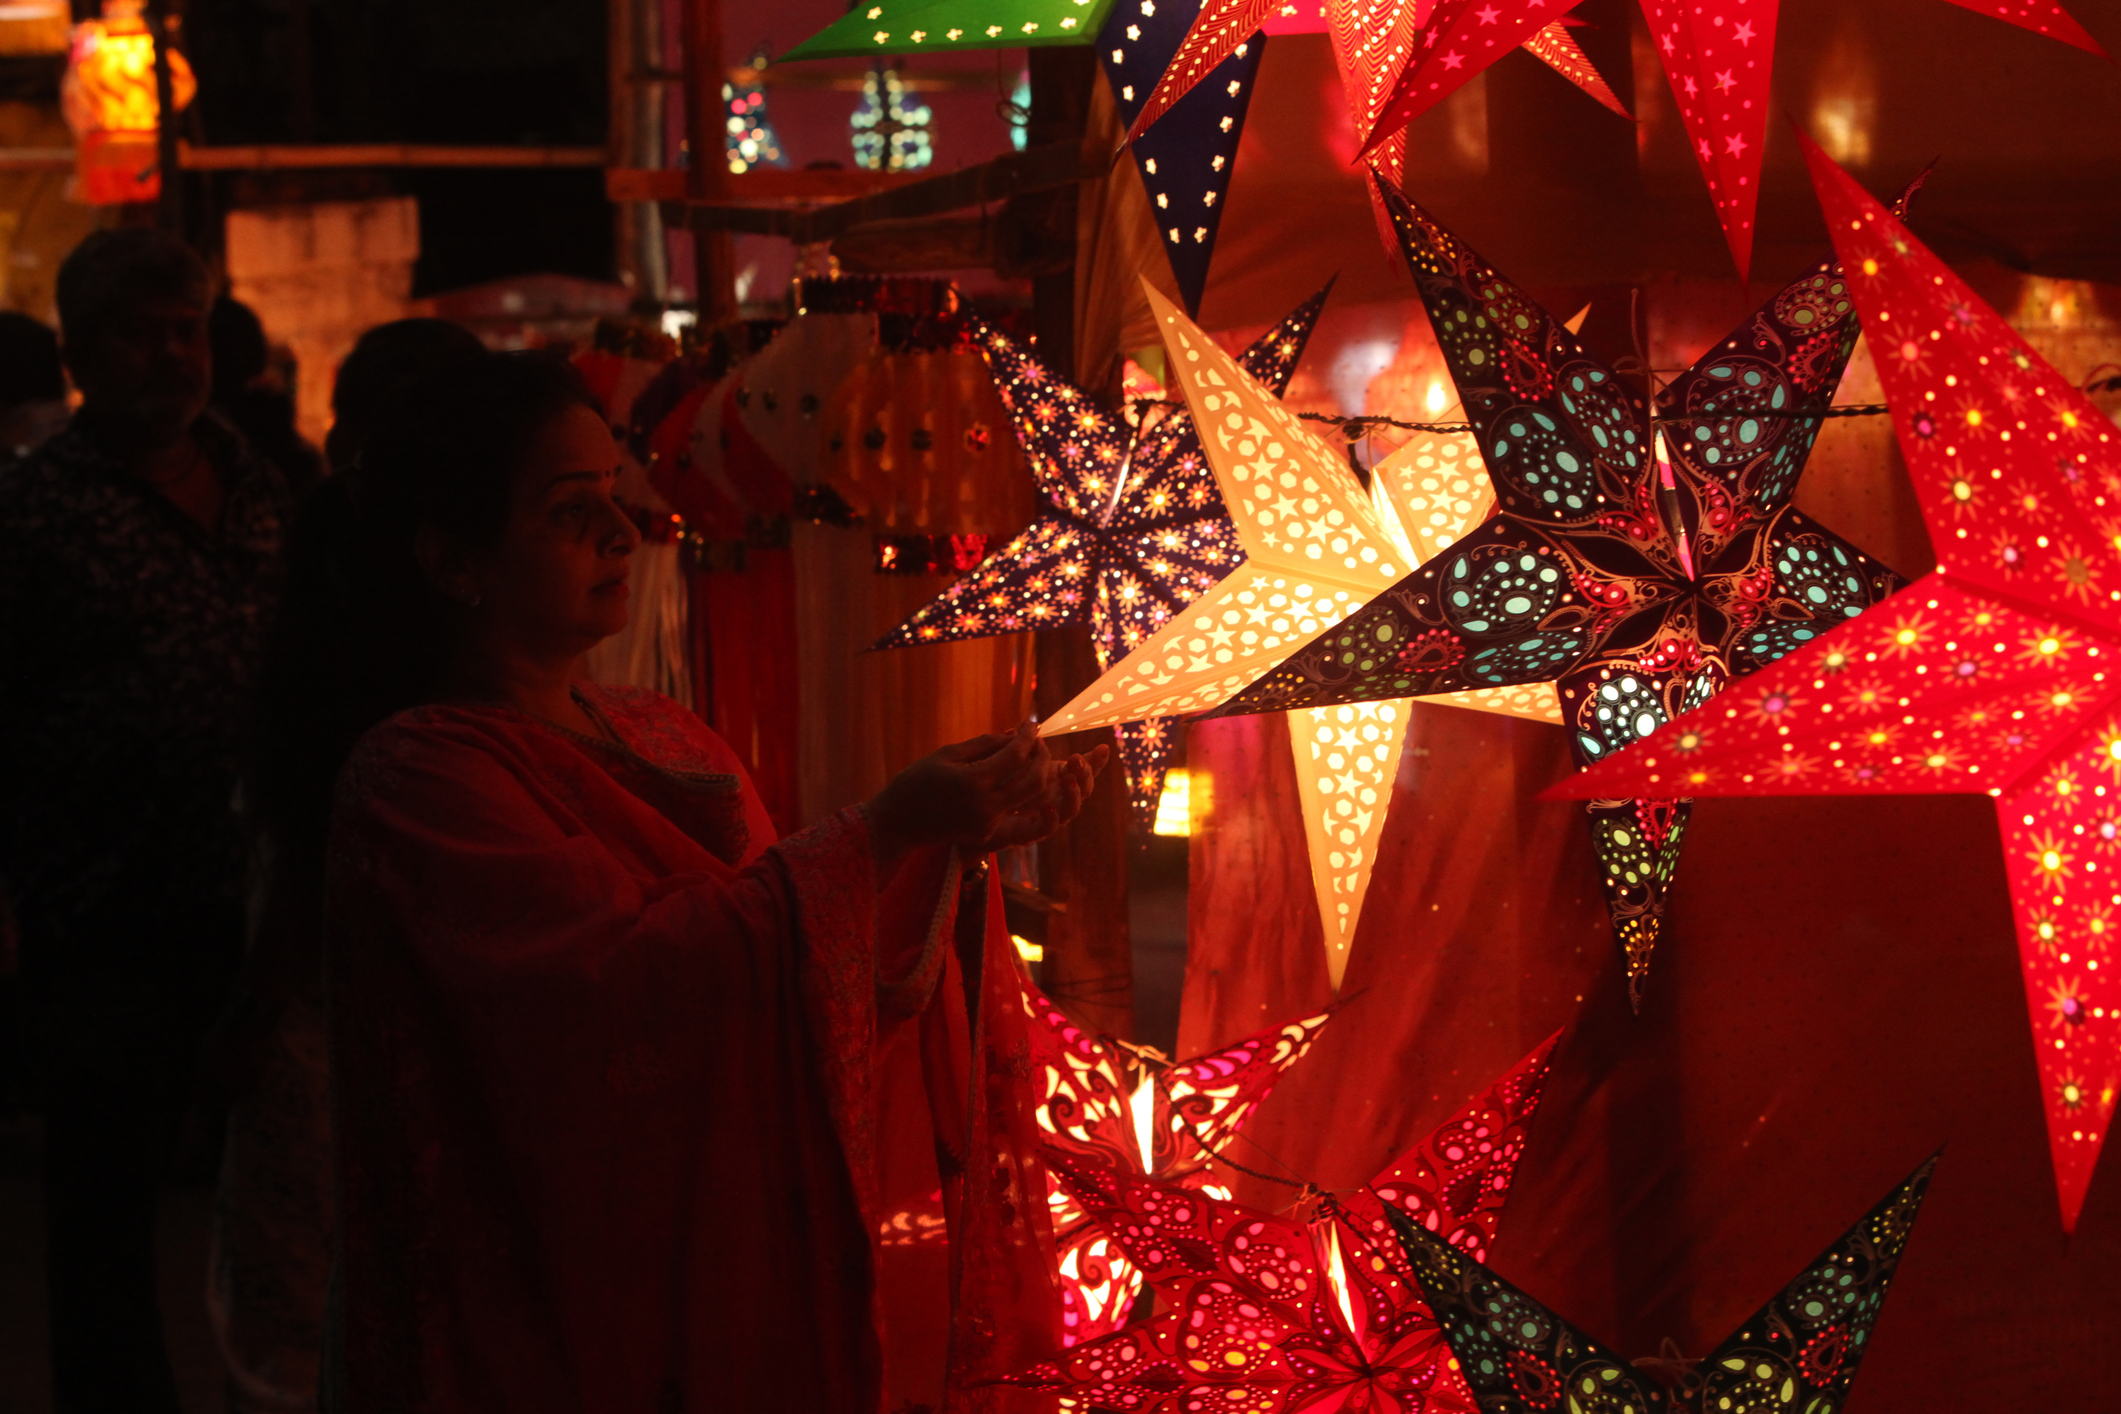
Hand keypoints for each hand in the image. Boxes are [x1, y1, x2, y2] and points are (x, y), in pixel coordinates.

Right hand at [867, 721, 1110, 867]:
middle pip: (1034, 781)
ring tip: (1030, 756)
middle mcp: (986, 806)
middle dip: (1042, 758)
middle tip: (1038, 742)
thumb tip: (1015, 733)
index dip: (1028, 737)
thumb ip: (984, 744)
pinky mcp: (988, 834)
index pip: (1015, 755)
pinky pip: (1012, 808)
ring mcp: (989, 824)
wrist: (898, 823)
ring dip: (1036, 775)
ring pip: (1029, 798)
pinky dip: (1018, 789)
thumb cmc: (917, 782)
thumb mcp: (947, 754)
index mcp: (974, 782)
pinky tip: (1013, 774)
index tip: (1032, 724)